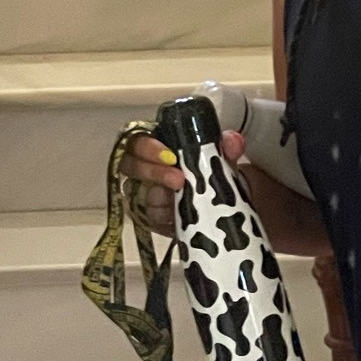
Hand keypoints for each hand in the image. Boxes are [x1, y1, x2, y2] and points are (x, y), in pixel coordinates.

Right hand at [122, 126, 247, 235]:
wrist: (220, 205)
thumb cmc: (212, 174)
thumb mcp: (222, 159)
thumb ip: (227, 147)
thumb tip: (232, 141)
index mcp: (156, 147)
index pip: (137, 141)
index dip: (147, 147)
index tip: (170, 155)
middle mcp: (144, 169)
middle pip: (128, 165)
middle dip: (151, 171)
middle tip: (178, 179)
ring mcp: (144, 195)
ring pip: (135, 193)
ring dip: (157, 195)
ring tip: (181, 197)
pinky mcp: (151, 219)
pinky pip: (149, 217)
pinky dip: (163, 216)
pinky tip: (177, 215)